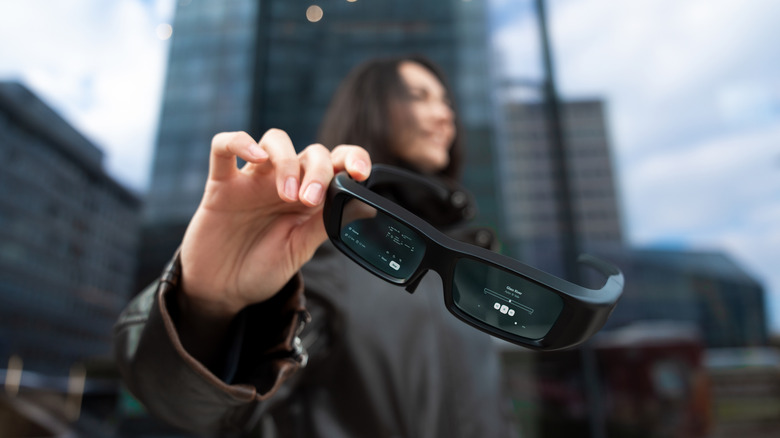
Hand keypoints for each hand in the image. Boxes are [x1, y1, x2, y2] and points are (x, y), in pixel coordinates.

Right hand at [178, 129, 370, 321]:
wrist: (223, 290)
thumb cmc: (262, 268)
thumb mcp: (300, 249)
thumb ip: (324, 224)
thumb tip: (363, 206)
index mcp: (308, 197)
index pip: (336, 162)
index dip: (352, 158)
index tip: (360, 173)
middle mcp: (283, 182)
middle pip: (310, 152)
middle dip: (317, 170)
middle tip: (310, 200)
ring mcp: (252, 180)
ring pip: (275, 141)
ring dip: (287, 162)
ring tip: (287, 195)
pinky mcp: (221, 184)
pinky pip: (223, 147)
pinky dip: (239, 142)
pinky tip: (255, 157)